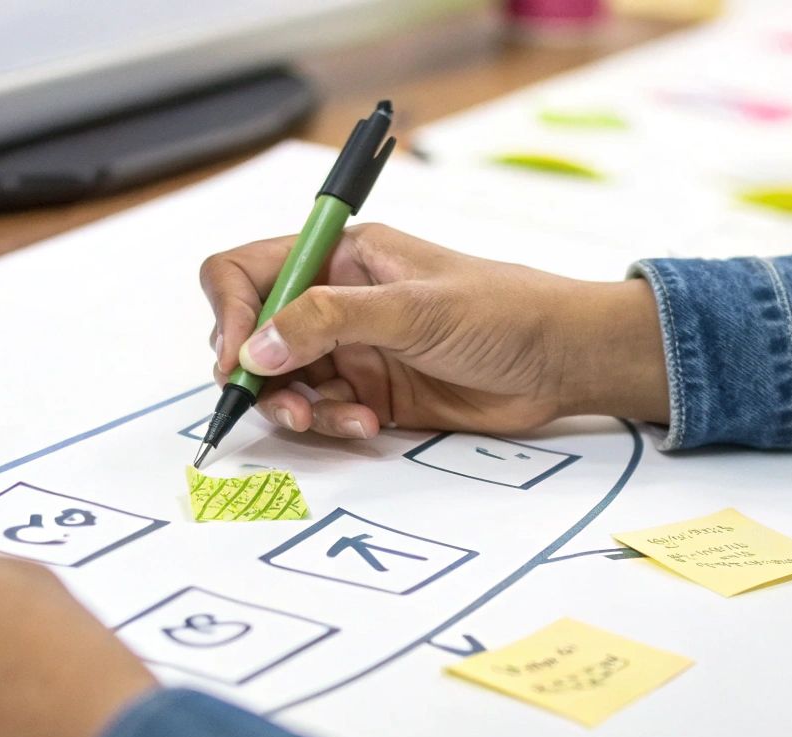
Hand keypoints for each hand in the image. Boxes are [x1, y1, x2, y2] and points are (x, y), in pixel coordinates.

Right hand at [199, 223, 667, 439]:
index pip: (248, 271)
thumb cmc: (502, 311)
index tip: (237, 358)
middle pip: (255, 335)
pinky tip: (366, 424)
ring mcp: (353, 349)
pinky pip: (323, 412)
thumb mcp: (413, 308)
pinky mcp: (372, 392)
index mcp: (342, 256)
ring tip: (330, 420)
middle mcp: (337, 300)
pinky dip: (331, 424)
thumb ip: (330, 322)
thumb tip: (256, 348)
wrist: (561, 361)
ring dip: (295, 407)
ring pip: (284, 382)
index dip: (230, 313)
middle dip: (258, 372)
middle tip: (281, 404)